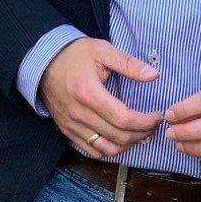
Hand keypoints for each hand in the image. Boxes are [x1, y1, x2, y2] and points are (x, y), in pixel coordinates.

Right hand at [40, 39, 161, 159]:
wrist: (43, 63)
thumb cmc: (73, 55)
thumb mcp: (102, 50)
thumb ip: (128, 63)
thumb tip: (153, 75)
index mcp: (88, 93)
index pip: (123, 119)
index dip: (145, 122)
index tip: (157, 116)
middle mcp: (79, 114)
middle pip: (118, 137)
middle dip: (142, 133)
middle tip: (152, 124)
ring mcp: (71, 125)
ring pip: (107, 149)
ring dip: (128, 145)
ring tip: (139, 133)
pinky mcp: (67, 130)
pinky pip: (92, 151)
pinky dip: (109, 150)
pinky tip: (119, 140)